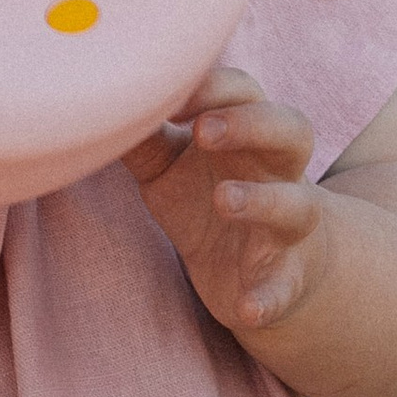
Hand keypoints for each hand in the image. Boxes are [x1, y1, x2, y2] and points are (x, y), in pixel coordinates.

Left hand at [124, 64, 323, 336]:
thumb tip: (99, 102)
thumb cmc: (206, 195)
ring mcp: (288, 226)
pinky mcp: (287, 278)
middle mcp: (279, 173)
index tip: (171, 97)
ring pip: (297, 204)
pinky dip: (271, 298)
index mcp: (248, 135)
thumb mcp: (168, 165)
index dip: (214, 87)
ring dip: (264, 200)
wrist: (260, 268)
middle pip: (292, 130)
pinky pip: (286, 287)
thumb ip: (143, 136)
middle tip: (202, 132)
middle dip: (251, 124)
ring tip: (223, 198)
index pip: (245, 92)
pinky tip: (248, 309)